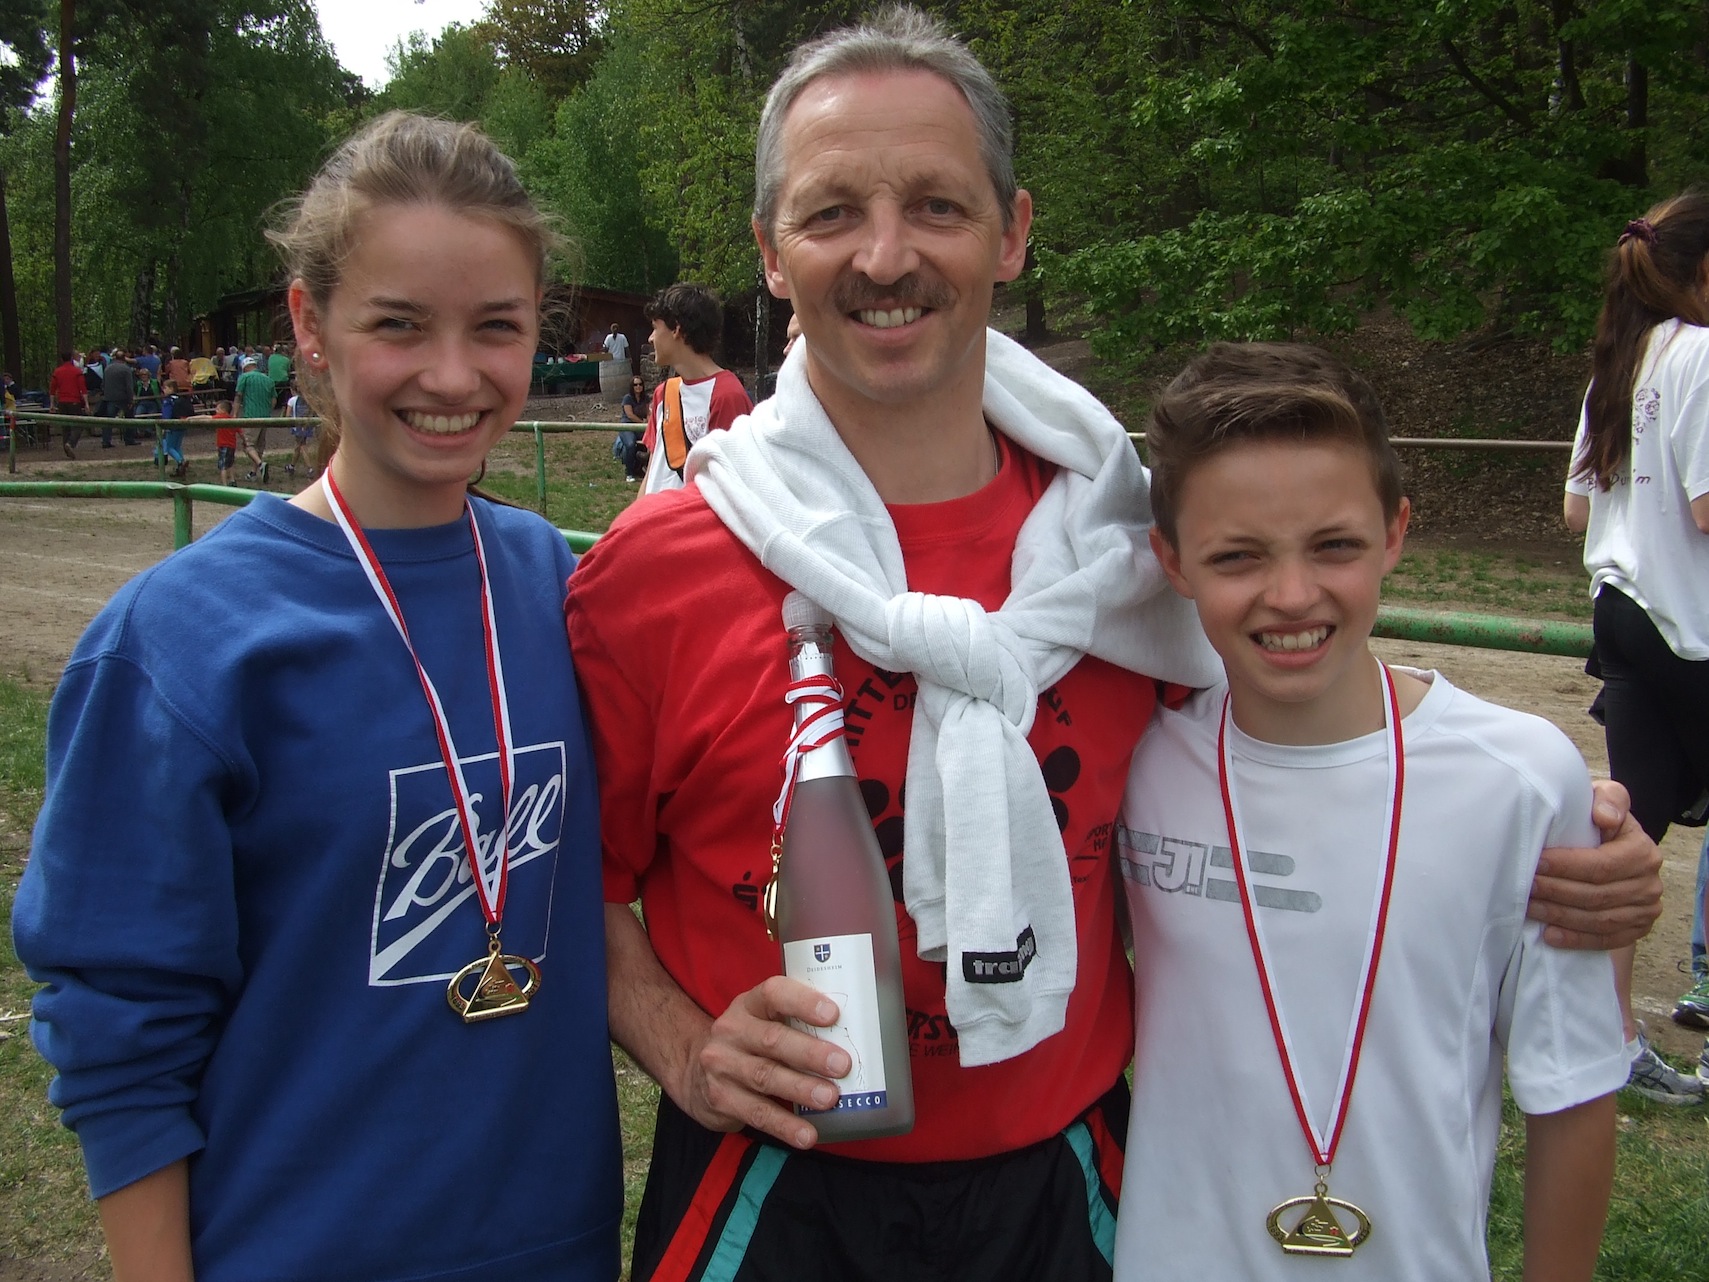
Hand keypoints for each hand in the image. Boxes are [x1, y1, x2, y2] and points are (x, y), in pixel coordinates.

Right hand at [680, 977, 850, 1149]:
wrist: (696, 1072)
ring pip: (766, 1077)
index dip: (803, 1002)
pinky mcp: (721, 1099)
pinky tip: (807, 1135)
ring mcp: (723, 1066)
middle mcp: (731, 1030)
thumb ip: (795, 1023)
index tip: (833, 1014)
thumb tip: (852, 1038)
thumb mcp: (762, 1021)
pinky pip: (757, 1114)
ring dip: (801, 1088)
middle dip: (810, 1053)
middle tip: (842, 1064)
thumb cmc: (748, 1043)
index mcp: (749, 1004)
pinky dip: (785, 1125)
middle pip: (773, 1040)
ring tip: (830, 1099)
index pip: (774, 994)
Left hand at [1529, 779, 1661, 948]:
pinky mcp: (1636, 929)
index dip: (1567, 866)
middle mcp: (1650, 883)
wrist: (1608, 849)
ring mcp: (1646, 910)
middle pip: (1598, 895)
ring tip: (1530, 909)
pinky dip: (1577, 939)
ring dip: (1560, 916)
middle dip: (1556, 891)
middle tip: (1525, 887)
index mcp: (1642, 852)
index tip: (1537, 863)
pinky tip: (1549, 936)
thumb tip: (1604, 817)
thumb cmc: (1597, 821)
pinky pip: (1607, 939)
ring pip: (1599, 920)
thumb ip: (1609, 799)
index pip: (1602, 865)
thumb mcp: (1606, 799)